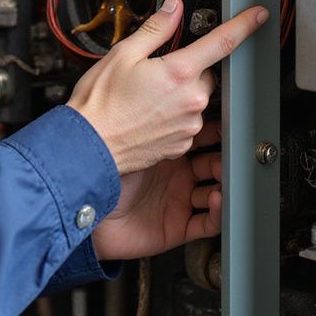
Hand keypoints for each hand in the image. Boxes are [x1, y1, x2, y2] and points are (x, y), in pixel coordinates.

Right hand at [66, 0, 266, 174]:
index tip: (257, 15)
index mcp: (178, 72)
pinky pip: (187, 121)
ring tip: (146, 97)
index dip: (244, 25)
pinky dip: (174, 114)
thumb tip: (173, 9)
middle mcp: (191, 100)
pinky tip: (148, 114)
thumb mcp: (123, 54)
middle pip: (205, 74)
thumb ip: (155, 29)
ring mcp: (188, 125)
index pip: (222, 42)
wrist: (90, 145)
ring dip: (179, 93)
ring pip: (196, 99)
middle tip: (156, 71)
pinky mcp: (182, 144)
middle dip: (187, 68)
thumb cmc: (101, 103)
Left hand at [92, 123, 221, 260]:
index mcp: (163, 149)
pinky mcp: (178, 226)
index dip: (215, 130)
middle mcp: (175, 174)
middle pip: (214, 163)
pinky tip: (217, 198)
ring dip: (226, 184)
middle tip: (232, 150)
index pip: (199, 137)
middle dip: (226, 157)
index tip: (228, 123)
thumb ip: (148, 118)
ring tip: (225, 174)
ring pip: (218, 191)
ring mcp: (178, 200)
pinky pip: (208, 223)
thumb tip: (164, 88)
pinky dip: (219, 213)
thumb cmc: (97, 168)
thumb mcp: (128, 138)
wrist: (82, 206)